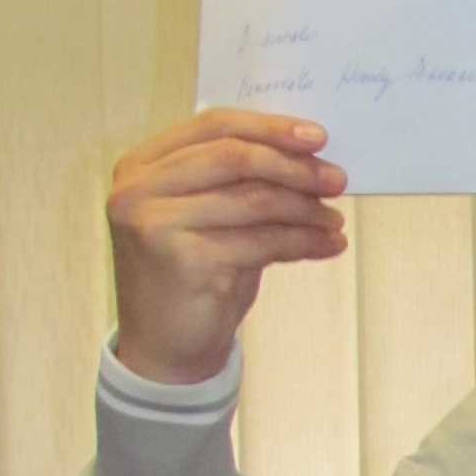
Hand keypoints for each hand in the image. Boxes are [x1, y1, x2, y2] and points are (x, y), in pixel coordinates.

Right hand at [106, 110, 349, 383]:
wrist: (164, 349)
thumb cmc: (192, 275)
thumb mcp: (208, 216)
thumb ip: (238, 181)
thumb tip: (309, 156)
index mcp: (142, 165)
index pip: (213, 126)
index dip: (269, 127)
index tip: (318, 137)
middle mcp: (139, 189)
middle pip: (233, 156)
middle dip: (293, 166)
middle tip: (336, 179)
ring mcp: (156, 224)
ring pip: (252, 200)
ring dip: (304, 209)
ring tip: (334, 219)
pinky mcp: (183, 261)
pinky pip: (260, 242)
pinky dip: (302, 242)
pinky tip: (327, 245)